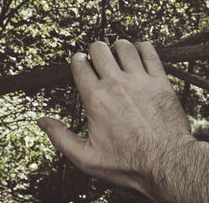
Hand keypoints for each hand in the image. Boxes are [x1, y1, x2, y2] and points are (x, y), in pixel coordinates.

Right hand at [37, 40, 195, 200]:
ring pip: (124, 46)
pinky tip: (139, 54)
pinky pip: (150, 52)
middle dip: (94, 50)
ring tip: (117, 55)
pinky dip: (142, 48)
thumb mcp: (86, 157)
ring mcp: (140, 80)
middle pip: (99, 49)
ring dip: (117, 48)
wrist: (166, 163)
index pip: (80, 65)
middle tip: (97, 58)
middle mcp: (116, 84)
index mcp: (96, 99)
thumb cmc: (128, 163)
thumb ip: (60, 137)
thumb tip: (42, 121)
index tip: (80, 62)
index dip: (77, 61)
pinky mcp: (160, 81)